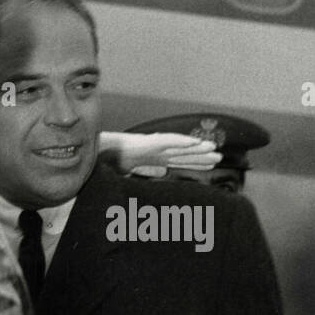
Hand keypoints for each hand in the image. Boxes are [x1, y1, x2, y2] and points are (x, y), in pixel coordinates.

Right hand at [100, 131, 220, 174]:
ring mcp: (152, 145)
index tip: (211, 165)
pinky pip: (167, 141)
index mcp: (154, 159)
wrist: (95, 155)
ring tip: (213, 148)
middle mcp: (156, 151)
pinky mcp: (147, 142)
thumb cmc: (110, 164)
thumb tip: (162, 173)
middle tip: (219, 157)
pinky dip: (181, 142)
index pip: (179, 161)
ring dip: (196, 147)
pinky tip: (194, 142)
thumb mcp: (132, 173)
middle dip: (201, 155)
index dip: (195, 162)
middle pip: (183, 153)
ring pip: (179, 146)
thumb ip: (147, 173)